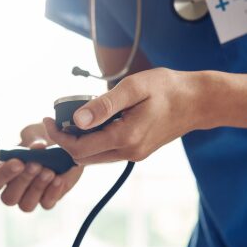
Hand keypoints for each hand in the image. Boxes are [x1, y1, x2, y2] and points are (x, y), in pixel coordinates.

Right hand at [0, 122, 83, 210]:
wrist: (60, 149)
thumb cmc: (40, 142)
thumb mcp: (35, 136)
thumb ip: (33, 141)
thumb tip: (38, 147)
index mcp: (1, 173)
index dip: (4, 175)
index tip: (18, 162)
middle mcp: (12, 190)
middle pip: (9, 198)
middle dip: (23, 180)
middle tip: (36, 165)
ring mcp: (29, 199)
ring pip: (26, 205)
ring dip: (38, 188)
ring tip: (49, 172)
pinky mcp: (46, 201)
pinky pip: (47, 204)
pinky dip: (53, 192)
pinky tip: (58, 179)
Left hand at [43, 68, 199, 164]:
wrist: (198, 101)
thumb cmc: (168, 88)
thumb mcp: (134, 88)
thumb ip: (104, 105)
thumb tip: (77, 120)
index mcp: (126, 137)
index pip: (80, 148)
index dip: (59, 136)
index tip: (48, 119)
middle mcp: (129, 152)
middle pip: (84, 158)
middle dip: (66, 141)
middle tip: (56, 120)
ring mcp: (134, 154)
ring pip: (95, 158)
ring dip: (80, 143)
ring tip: (71, 121)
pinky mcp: (138, 151)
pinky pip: (108, 153)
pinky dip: (95, 142)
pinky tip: (93, 124)